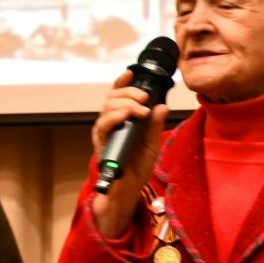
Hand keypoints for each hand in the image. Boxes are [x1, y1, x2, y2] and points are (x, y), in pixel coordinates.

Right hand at [90, 69, 170, 238]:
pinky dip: (115, 116)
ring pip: (107, 107)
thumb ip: (155, 125)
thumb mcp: (152, 143)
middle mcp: (110, 123)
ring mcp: (104, 133)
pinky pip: (103, 125)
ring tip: (141, 108)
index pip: (118, 95)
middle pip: (112, 97)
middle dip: (129, 92)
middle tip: (145, 96)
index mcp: (121, 120)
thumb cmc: (137, 166)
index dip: (123, 82)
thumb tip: (162, 105)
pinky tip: (126, 115)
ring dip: (125, 103)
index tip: (131, 73)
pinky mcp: (101, 144)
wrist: (129, 190)